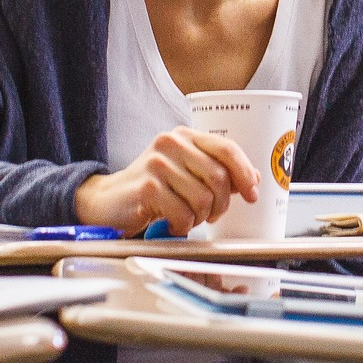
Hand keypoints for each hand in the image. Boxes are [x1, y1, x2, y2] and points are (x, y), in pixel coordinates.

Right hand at [74, 127, 258, 235]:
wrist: (109, 201)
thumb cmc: (153, 189)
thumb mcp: (186, 172)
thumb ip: (216, 172)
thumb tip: (253, 179)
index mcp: (184, 136)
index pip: (226, 148)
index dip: (244, 173)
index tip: (252, 194)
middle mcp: (171, 143)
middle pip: (218, 177)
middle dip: (221, 204)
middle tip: (211, 215)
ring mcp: (158, 164)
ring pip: (203, 199)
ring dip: (200, 218)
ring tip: (186, 218)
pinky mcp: (148, 187)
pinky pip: (183, 214)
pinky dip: (182, 226)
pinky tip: (170, 223)